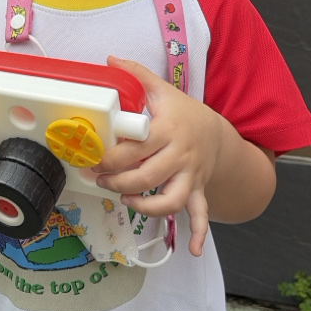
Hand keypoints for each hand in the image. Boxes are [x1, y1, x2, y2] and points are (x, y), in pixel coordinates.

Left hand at [94, 56, 223, 256]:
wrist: (218, 135)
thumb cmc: (184, 113)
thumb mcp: (163, 90)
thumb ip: (136, 76)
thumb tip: (110, 59)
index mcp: (168, 129)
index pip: (136, 146)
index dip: (111, 156)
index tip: (92, 158)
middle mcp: (180, 154)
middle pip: (147, 176)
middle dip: (118, 182)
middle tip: (98, 179)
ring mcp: (191, 175)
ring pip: (170, 198)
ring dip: (145, 207)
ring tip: (123, 200)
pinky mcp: (197, 190)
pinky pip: (201, 214)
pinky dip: (198, 233)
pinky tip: (190, 250)